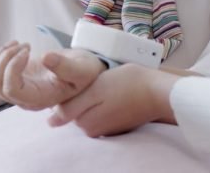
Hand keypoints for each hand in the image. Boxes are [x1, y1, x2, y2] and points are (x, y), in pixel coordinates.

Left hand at [0, 41, 104, 109]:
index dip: (12, 67)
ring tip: (17, 45)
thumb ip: (66, 67)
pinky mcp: (10, 81)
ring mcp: (15, 92)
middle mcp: (23, 99)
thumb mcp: (82, 69)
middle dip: (3, 59)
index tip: (27, 50)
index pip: (11, 89)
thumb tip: (46, 58)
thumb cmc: (84, 72)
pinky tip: (13, 47)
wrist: (82, 72)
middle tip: (24, 45)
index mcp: (39, 98)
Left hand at [46, 64, 179, 136]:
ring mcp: (107, 129)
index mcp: (86, 123)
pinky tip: (115, 92)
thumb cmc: (127, 84)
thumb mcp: (95, 90)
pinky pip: (103, 112)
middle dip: (82, 95)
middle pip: (77, 109)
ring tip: (108, 84)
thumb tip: (50, 122)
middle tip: (97, 79)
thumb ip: (72, 106)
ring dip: (94, 98)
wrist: (159, 91)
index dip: (72, 90)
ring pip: (90, 109)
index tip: (85, 80)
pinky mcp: (119, 124)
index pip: (65, 107)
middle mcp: (95, 131)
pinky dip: (105, 102)